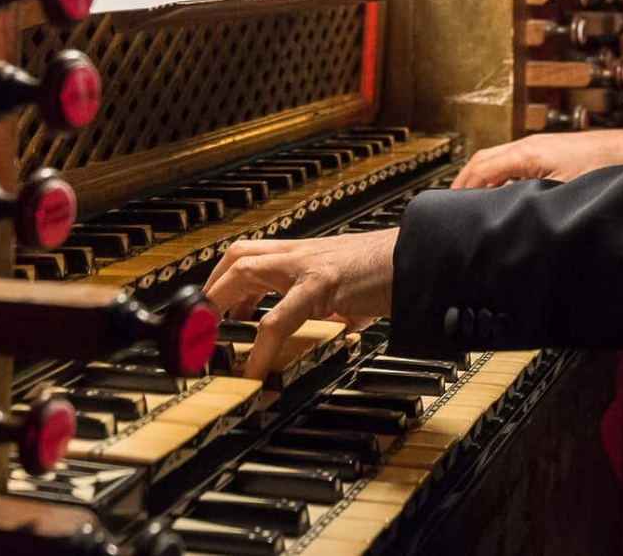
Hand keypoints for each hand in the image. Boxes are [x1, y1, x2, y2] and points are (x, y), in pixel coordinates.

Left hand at [201, 229, 396, 380]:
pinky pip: (278, 317)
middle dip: (212, 288)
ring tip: (211, 339)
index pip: (254, 257)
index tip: (216, 313)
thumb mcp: (355, 291)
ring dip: (222, 304)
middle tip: (200, 325)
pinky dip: (260, 345)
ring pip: (247, 270)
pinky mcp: (322, 285)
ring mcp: (309, 265)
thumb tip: (344, 322)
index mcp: (307, 256)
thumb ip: (341, 305)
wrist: (422, 260)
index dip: (227, 282)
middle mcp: (302, 254)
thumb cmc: (392, 274)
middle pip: (239, 255)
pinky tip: (255, 369)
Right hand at [451, 127, 622, 189]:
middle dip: (466, 180)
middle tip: (453, 203)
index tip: (450, 205)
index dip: (462, 187)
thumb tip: (508, 216)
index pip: (481, 168)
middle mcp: (530, 146)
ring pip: (499, 160)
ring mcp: (541, 147)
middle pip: (485, 160)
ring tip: (473, 201)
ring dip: (483, 178)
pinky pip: (515, 163)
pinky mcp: (552, 153)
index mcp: (527, 153)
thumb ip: (529, 200)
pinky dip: (500, 177)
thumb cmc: (604, 169)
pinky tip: (505, 194)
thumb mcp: (563, 191)